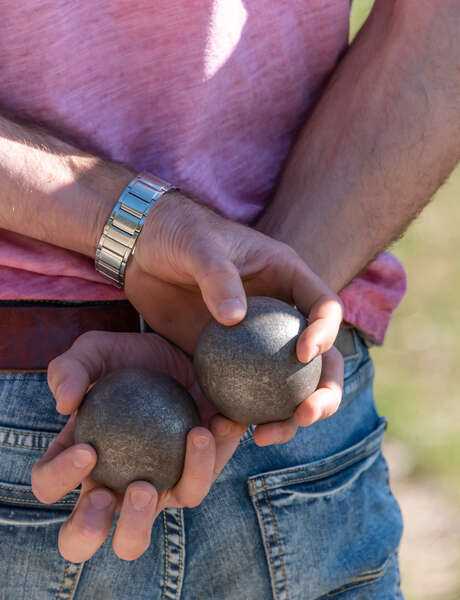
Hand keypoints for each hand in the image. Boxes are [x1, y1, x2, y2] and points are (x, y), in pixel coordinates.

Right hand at [32, 331, 245, 562]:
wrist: (184, 353)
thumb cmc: (134, 357)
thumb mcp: (97, 350)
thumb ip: (70, 368)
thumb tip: (64, 404)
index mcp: (78, 458)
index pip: (49, 483)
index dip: (57, 478)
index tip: (88, 449)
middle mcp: (110, 483)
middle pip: (84, 534)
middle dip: (87, 530)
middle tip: (105, 495)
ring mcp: (151, 488)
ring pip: (139, 535)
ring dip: (146, 514)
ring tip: (151, 479)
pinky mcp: (192, 479)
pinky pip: (196, 486)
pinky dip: (205, 460)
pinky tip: (213, 425)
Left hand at [123, 190, 343, 443]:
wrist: (142, 249)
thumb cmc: (176, 234)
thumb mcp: (197, 245)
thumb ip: (217, 276)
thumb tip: (235, 319)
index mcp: (285, 279)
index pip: (324, 307)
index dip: (326, 332)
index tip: (304, 354)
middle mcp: (276, 314)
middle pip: (318, 358)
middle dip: (324, 390)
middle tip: (308, 414)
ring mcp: (251, 341)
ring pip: (283, 384)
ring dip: (287, 414)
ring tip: (268, 435)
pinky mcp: (223, 359)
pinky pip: (239, 391)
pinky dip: (240, 413)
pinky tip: (227, 431)